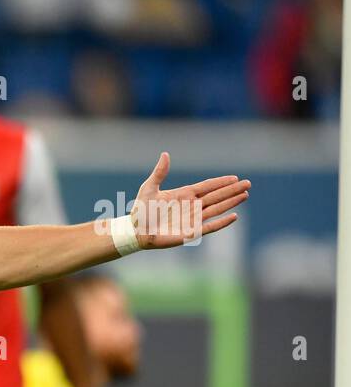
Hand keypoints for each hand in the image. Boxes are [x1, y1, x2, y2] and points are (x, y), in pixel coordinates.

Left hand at [131, 152, 249, 248]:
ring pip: (217, 209)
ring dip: (231, 202)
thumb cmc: (141, 211)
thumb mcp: (149, 188)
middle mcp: (191, 206)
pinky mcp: (191, 232)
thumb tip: (165, 154)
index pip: (207, 186)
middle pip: (216, 196)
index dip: (221, 182)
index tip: (235, 177)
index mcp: (184, 194)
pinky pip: (210, 226)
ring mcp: (193, 219)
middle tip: (248, 184)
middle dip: (232, 190)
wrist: (136, 231)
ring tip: (245, 195)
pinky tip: (234, 216)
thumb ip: (159, 173)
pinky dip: (222, 222)